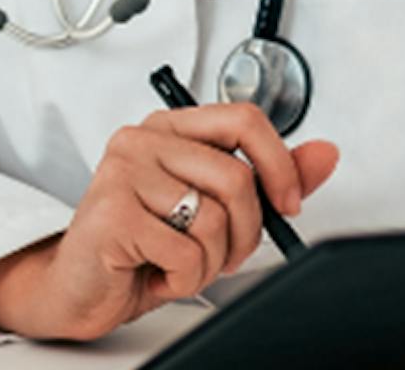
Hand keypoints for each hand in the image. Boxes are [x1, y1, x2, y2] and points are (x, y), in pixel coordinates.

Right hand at [0, 104, 338, 341]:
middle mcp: (141, 140)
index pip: (243, 119)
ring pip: (215, 220)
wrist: (79, 286)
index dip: (279, 164)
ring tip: (178, 261)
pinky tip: (156, 272)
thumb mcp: (211, 210)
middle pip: (237, 179)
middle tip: (220, 253)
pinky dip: (183, 279)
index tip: (286, 203)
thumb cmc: (142, 244)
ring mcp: (122, 171)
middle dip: (245, 234)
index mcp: (168, 128)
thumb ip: (266, 179)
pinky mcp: (112, 212)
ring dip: (210, 261)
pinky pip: (187, 254)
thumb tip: (324, 154)